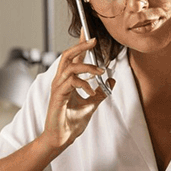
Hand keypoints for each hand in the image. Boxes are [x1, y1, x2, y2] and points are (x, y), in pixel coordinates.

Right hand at [40, 35, 112, 153]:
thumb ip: (101, 92)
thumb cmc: (71, 122)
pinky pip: (70, 82)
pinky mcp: (58, 96)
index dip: (80, 43)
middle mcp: (60, 81)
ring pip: (69, 66)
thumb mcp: (92, 104)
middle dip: (81, 45)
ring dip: (87, 66)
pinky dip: (83, 83)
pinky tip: (91, 91)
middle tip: (94, 40)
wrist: (61, 138)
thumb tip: (112, 79)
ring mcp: (58, 88)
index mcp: (67, 81)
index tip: (87, 31)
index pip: (73, 57)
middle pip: (68, 55)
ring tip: (100, 72)